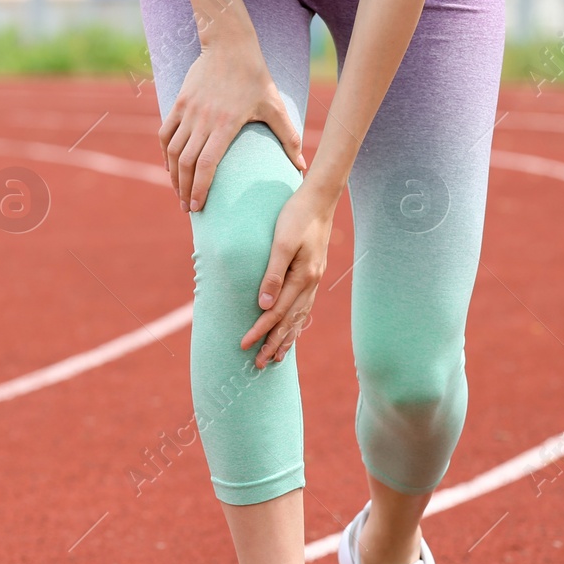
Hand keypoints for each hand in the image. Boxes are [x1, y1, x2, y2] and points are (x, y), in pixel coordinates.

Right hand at [158, 34, 305, 212]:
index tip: (199, 207)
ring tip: (179, 192)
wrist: (229, 44)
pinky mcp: (179, 103)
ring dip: (173, 175)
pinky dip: (165, 153)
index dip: (200, 188)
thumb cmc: (255, 76)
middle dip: (185, 190)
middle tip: (189, 209)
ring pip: (173, 151)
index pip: (207, 164)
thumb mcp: (275, 105)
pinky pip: (166, 134)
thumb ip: (289, 137)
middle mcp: (203, 119)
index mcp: (225, 124)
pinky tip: (170, 167)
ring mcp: (188, 111)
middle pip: (186, 163)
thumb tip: (301, 166)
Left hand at [240, 183, 334, 366]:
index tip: (243, 345)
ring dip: (287, 338)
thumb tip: (262, 305)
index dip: (259, 331)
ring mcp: (314, 280)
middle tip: (259, 365)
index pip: (276, 313)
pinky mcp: (313, 274)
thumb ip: (273, 274)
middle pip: (289, 322)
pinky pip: (304, 307)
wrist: (320, 199)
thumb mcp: (282, 242)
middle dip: (273, 344)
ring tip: (277, 357)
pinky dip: (297, 323)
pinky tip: (292, 330)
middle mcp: (311, 283)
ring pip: (299, 318)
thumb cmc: (296, 216)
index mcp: (302, 277)